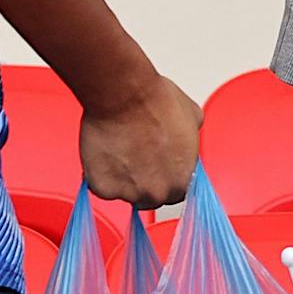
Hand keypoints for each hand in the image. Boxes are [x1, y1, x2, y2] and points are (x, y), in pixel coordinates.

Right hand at [78, 72, 201, 209]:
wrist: (124, 95)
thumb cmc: (155, 101)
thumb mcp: (193, 118)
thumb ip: (191, 140)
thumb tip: (187, 139)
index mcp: (183, 179)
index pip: (176, 193)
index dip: (165, 179)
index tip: (156, 168)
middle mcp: (158, 192)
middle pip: (150, 198)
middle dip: (144, 181)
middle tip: (135, 155)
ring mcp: (130, 193)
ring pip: (125, 194)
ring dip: (122, 178)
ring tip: (120, 149)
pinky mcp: (104, 188)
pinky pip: (101, 188)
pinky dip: (100, 174)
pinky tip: (105, 152)